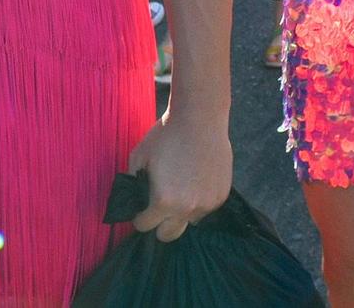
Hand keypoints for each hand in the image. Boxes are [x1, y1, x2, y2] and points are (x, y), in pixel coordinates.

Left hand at [127, 110, 230, 241]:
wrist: (199, 118)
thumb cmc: (166, 135)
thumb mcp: (138, 156)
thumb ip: (133, 182)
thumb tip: (134, 197)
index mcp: (163, 201)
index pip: (145, 226)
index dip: (139, 218)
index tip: (141, 210)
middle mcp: (187, 208)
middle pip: (168, 235)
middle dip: (158, 225)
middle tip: (157, 208)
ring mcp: (207, 204)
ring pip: (188, 221)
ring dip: (181, 212)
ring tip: (179, 188)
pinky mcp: (221, 196)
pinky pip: (205, 208)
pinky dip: (198, 201)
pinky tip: (194, 179)